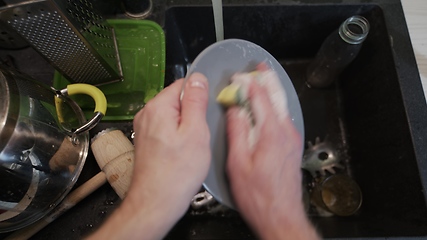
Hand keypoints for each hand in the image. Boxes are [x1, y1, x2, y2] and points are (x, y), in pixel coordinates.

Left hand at [88, 73, 210, 239]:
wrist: (156, 202)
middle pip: (178, 100)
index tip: (205, 114)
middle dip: (193, 114)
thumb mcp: (196, 132)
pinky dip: (178, 137)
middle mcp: (147, 114)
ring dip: (187, 127)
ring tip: (191, 147)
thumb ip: (196, 101)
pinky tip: (183, 153)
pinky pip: (168, 129)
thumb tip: (198, 78)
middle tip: (199, 135)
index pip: (183, 84)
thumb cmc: (176, 173)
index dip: (199, 97)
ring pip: (174, 116)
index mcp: (158, 106)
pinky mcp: (147, 141)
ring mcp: (145, 128)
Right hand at [226, 69, 318, 238]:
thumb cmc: (259, 195)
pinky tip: (269, 105)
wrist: (281, 215)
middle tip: (260, 66)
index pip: (260, 97)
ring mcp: (292, 139)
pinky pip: (284, 117)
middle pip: (277, 96)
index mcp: (271, 133)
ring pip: (282, 106)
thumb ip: (236, 132)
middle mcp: (286, 132)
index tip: (237, 77)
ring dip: (272, 90)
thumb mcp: (238, 163)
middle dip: (267, 79)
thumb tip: (234, 110)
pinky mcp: (292, 146)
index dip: (248, 83)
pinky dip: (275, 105)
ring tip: (264, 79)